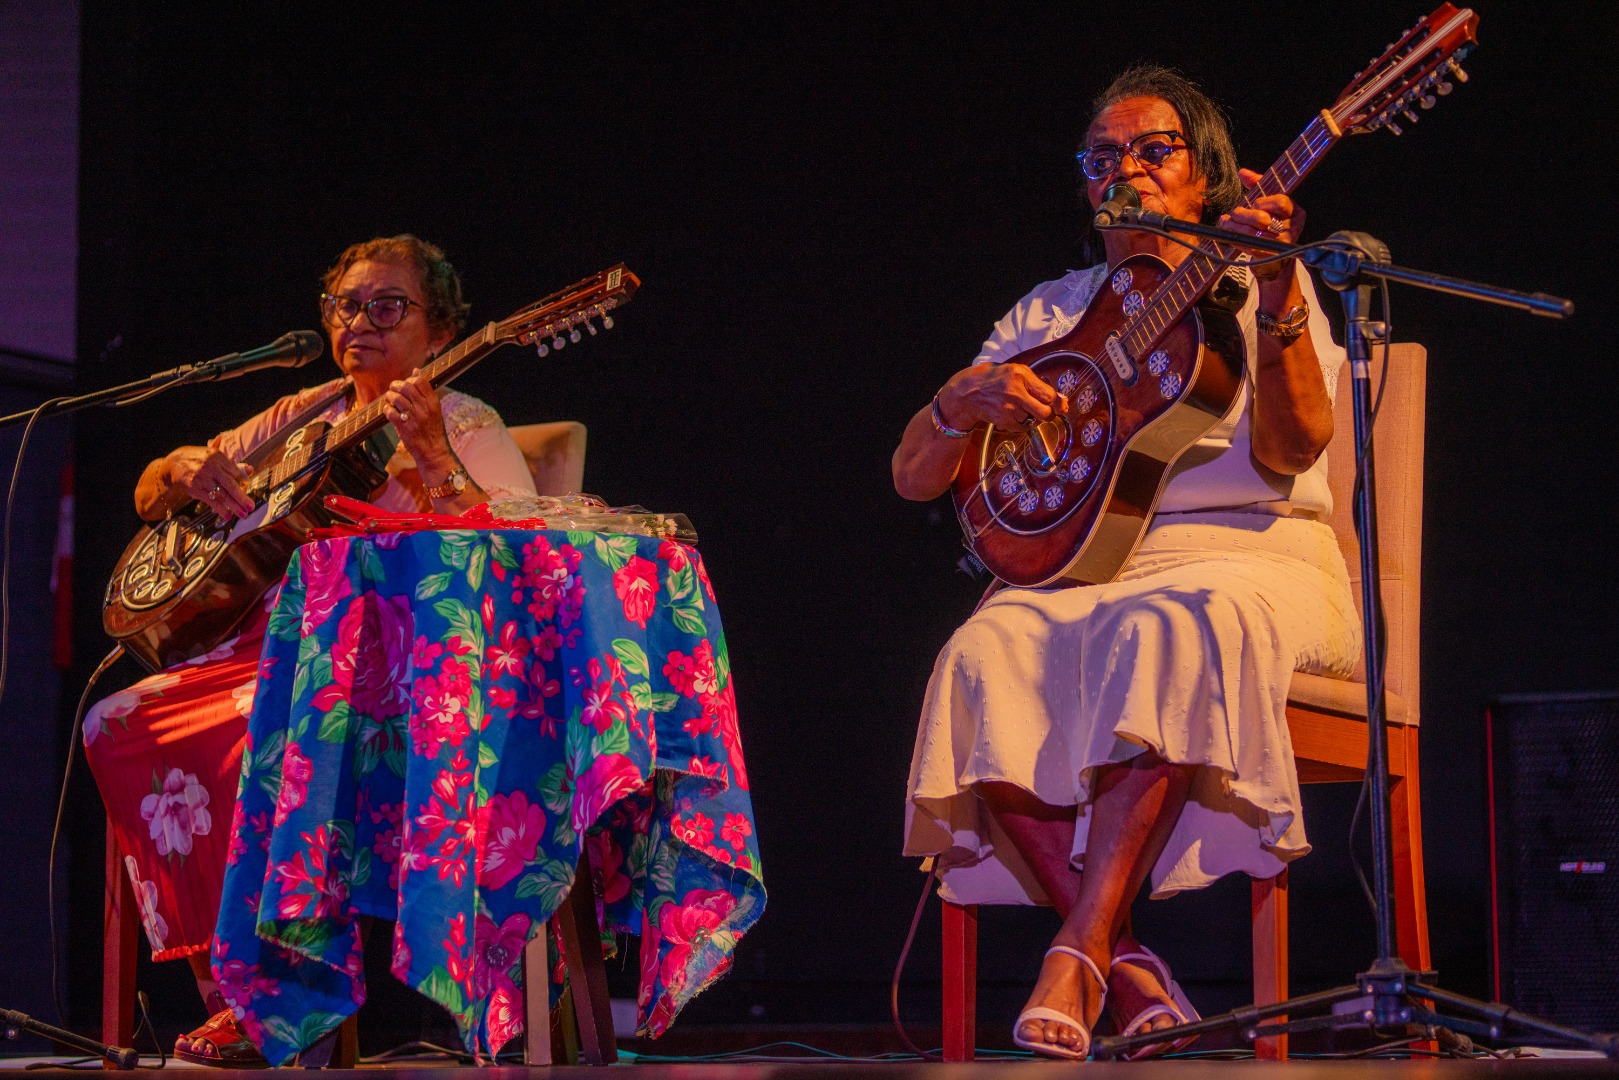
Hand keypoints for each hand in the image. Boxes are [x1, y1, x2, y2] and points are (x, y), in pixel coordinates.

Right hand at [165, 446, 254, 517]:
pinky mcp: (195, 489)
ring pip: (221, 494)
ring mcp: (202, 479)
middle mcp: (210, 467)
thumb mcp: (214, 456)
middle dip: (241, 497)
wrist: (174, 463)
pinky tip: (227, 515)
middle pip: (230, 484)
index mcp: (217, 456)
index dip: (243, 480)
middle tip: (251, 507)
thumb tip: (250, 471)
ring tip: (243, 514)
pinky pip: (210, 500)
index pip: (235, 471)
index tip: (248, 487)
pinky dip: (220, 509)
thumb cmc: (199, 460)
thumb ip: (231, 464)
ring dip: (233, 506)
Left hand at [381, 374, 454, 476]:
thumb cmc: (432, 429)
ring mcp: (414, 418)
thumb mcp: (433, 408)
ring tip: (389, 399)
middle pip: (406, 387)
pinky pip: (390, 412)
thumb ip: (424, 391)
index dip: (409, 379)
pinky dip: (386, 410)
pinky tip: (389, 411)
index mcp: (433, 402)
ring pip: (396, 398)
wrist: (434, 451)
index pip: (420, 381)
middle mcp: (424, 408)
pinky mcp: (404, 427)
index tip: (405, 384)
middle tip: (393, 389)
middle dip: (396, 385)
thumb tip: (416, 370)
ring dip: (389, 397)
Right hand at [938, 363, 1066, 432]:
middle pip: (1045, 413)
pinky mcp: (1003, 421)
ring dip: (1032, 418)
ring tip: (1022, 408)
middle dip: (1049, 414)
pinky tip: (1013, 414)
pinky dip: (1021, 423)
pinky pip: (1021, 427)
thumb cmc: (992, 378)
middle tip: (1046, 410)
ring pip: (1033, 421)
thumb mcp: (1014, 370)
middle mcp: (1015, 393)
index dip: (1058, 402)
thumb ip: (1036, 382)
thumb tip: (1059, 398)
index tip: (1061, 405)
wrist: (966, 393)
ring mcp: (1008, 409)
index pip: (1048, 395)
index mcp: (1020, 376)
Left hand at [1218, 168, 1306, 278]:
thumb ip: (1258, 185)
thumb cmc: (1271, 222)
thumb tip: (1243, 173)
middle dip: (1244, 215)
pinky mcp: (1269, 256)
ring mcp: (1281, 244)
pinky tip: (1229, 235)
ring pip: (1253, 234)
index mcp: (1295, 211)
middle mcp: (1292, 228)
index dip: (1263, 202)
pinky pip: (1249, 247)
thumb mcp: (1268, 201)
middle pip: (1263, 219)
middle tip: (1234, 214)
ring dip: (1235, 228)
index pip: (1281, 202)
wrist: (1275, 256)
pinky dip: (1237, 240)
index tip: (1253, 203)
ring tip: (1226, 223)